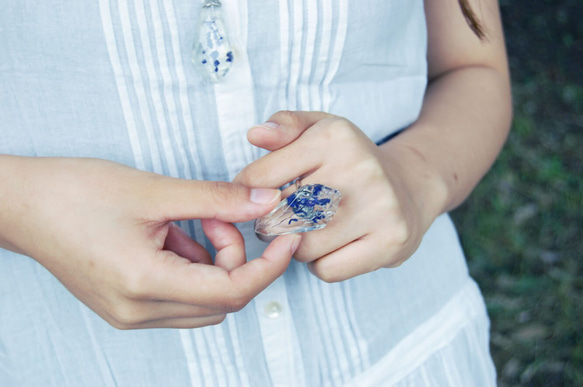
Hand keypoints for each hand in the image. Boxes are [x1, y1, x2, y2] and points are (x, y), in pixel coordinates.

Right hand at [0, 156, 299, 328]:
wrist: (21, 205)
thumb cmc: (75, 193)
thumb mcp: (154, 190)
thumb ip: (217, 199)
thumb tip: (264, 201)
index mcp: (145, 284)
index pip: (232, 291)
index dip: (268, 266)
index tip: (286, 239)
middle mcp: (138, 310)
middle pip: (221, 300)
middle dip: (235, 258)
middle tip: (218, 217)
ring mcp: (130, 313)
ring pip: (203, 301)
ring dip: (213, 263)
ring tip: (191, 221)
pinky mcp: (126, 305)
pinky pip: (180, 296)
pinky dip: (192, 267)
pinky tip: (174, 234)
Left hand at [235, 111, 444, 281]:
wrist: (410, 185)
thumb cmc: (351, 159)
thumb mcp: (320, 129)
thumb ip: (285, 126)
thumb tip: (255, 134)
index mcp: (334, 138)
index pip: (260, 179)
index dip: (247, 193)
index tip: (255, 197)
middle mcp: (359, 170)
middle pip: (279, 218)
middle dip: (273, 221)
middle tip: (286, 215)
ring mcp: (379, 208)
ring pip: (301, 249)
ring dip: (299, 246)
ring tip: (315, 229)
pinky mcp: (390, 242)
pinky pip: (327, 270)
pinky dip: (323, 263)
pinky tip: (336, 245)